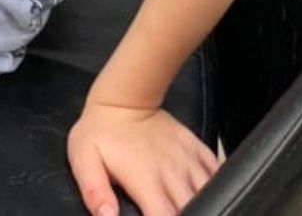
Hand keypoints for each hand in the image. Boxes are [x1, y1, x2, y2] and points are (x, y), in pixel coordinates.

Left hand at [67, 100, 218, 215]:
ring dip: (203, 204)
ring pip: (207, 192)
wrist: (122, 96)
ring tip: (194, 210)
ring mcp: (185, 158)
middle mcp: (171, 171)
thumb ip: (95, 192)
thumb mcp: (84, 160)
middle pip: (192, 209)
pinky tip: (208, 194)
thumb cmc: (100, 130)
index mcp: (146, 179)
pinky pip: (215, 170)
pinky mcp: (193, 147)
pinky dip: (216, 186)